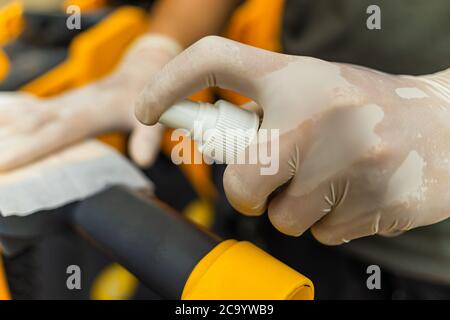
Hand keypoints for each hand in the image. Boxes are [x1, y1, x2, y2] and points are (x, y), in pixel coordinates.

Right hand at [0, 34, 181, 170]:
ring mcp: (61, 104)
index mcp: (87, 114)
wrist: (140, 74)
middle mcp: (68, 107)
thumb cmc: (143, 97)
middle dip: (6, 143)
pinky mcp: (59, 105)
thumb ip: (147, 138)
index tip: (3, 164)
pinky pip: (29, 112)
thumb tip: (143, 161)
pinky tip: (2, 123)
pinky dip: (10, 118)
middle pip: (30, 125)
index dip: (28, 149)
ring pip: (24, 116)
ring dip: (5, 128)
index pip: (53, 134)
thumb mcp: (151, 117)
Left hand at [135, 36, 449, 244]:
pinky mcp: (374, 204)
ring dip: (299, 206)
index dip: (170, 83)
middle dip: (250, 192)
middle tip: (277, 174)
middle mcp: (316, 113)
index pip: (214, 60)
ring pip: (283, 218)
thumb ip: (265, 109)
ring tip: (336, 175)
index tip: (146, 109)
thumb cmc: (367, 107)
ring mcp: (348, 161)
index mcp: (295, 76)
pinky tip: (360, 190)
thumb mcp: (315, 88)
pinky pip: (321, 233)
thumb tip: (211, 143)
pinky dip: (332, 220)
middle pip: (241, 184)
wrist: (448, 126)